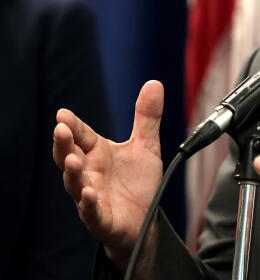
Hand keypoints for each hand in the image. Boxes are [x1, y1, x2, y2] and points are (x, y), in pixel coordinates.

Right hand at [52, 80, 164, 270]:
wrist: (145, 220)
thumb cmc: (137, 183)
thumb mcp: (146, 147)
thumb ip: (147, 118)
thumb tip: (154, 83)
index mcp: (97, 154)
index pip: (81, 136)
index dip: (72, 125)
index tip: (63, 114)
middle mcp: (89, 173)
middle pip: (69, 157)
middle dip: (64, 144)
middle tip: (61, 130)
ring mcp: (92, 196)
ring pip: (75, 184)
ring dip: (73, 173)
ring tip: (74, 160)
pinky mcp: (101, 218)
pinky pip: (91, 211)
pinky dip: (88, 203)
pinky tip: (89, 194)